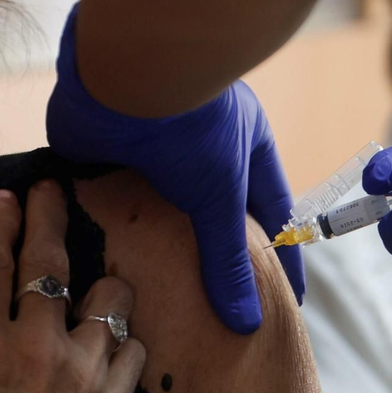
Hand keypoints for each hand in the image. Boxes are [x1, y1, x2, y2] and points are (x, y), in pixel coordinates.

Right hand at [0, 182, 146, 392]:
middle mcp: (37, 349)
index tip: (4, 198)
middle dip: (48, 217)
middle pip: (49, 262)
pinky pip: (131, 350)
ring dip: (102, 285)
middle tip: (52, 192)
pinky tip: (113, 344)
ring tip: (98, 284)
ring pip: (109, 298)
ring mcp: (83, 375)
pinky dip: (122, 341)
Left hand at [46, 4, 304, 333]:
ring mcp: (151, 142)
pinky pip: (107, 192)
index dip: (279, 254)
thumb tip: (248, 324)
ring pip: (157, 201)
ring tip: (157, 295)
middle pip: (210, 208)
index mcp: (243, 143)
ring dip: (153, 239)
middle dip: (213, 251)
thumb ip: (228, 261)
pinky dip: (105, 222)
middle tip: (221, 306)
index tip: (290, 298)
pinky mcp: (103, 147)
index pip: (269, 211)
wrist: (124, 68)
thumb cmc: (193, 125)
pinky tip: (102, 259)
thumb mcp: (220, 199)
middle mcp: (199, 142)